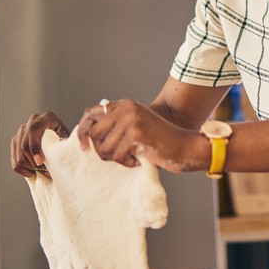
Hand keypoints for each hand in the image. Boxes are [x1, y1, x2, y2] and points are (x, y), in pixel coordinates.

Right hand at [10, 111, 69, 176]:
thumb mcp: (69, 143)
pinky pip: (14, 162)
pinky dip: (23, 170)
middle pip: (24, 144)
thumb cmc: (69, 145)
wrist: (63, 146)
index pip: (34, 130)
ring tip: (44, 171)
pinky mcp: (16, 141)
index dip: (35, 147)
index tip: (40, 162)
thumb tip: (63, 152)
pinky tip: (33, 173)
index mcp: (47, 118)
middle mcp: (33, 121)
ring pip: (19, 156)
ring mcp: (22, 130)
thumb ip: (65, 145)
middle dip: (34, 162)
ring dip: (30, 167)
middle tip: (46, 170)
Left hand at [76, 98, 202, 172]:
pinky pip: (117, 156)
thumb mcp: (137, 126)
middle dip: (101, 151)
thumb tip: (87, 134)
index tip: (83, 148)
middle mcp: (126, 108)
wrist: (185, 147)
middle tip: (117, 157)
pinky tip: (138, 160)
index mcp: (124, 105)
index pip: (91, 114)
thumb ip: (116, 124)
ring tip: (131, 157)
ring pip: (105, 148)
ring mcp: (131, 120)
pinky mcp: (136, 134)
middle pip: (94, 134)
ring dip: (116, 159)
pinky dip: (127, 163)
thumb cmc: (160, 141)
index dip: (83, 131)